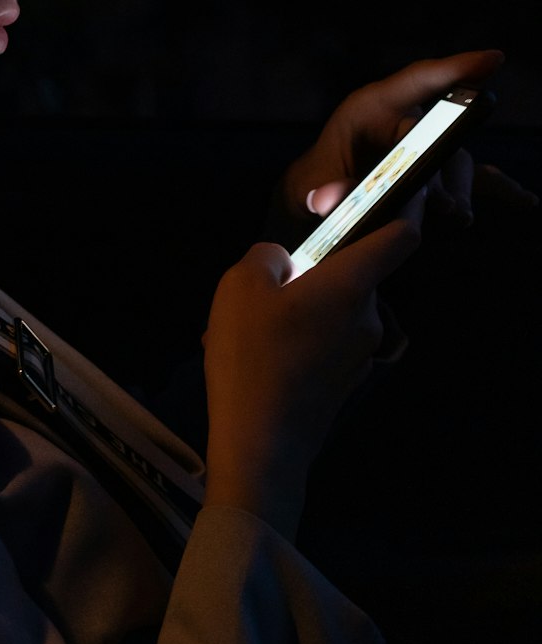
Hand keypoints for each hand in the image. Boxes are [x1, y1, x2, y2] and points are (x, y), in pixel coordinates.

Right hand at [202, 198, 422, 539]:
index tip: (387, 197)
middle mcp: (367, 317)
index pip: (400, 237)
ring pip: (331, 313)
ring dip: (297, 312)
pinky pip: (323, 345)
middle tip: (262, 289)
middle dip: (313, 274)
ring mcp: (359, 355)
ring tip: (246, 332)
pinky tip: (255, 361)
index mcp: (350, 285)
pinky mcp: (344, 384)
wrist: (261, 445)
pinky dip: (296, 343)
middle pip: (350, 276)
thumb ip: (269, 256)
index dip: (402, 211)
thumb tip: (284, 261)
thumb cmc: (253, 356)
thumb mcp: (240, 285)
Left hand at [273, 50, 505, 233]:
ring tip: (455, 215)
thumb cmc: (315, 181)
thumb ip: (319, 190)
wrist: (321, 198)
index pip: (420, 79)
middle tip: (444, 202)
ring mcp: (428, 145)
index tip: (493, 59)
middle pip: (444, 133)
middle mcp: (407, 119)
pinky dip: (500, 190)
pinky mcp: (439, 171)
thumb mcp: (308, 185)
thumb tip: (328, 200)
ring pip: (458, 162)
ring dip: (459, 190)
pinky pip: (476, 178)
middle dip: (446, 168)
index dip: (457, 68)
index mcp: (373, 106)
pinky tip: (525, 201)